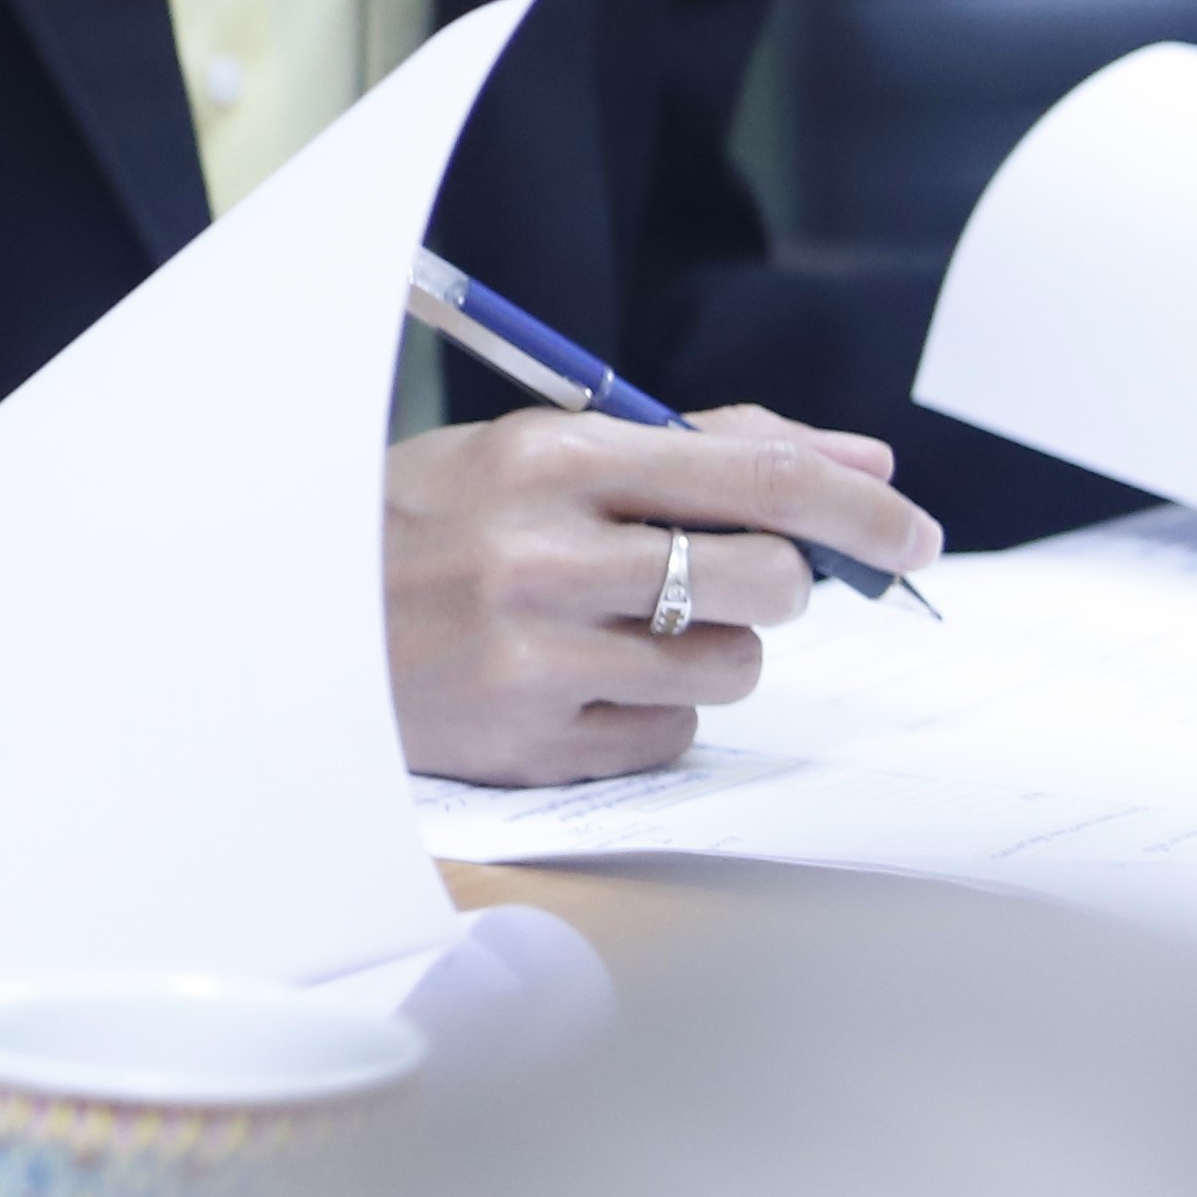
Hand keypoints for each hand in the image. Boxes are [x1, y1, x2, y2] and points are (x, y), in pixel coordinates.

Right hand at [386, 405, 937, 785]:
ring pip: (734, 666)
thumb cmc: (426, 525)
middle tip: (739, 575)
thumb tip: (865, 470)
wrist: (283, 618)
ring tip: (630, 626)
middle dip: (780, 580)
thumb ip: (699, 452)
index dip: (858, 507)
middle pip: (769, 580)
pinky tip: (584, 680)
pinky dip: (655, 710)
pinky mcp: (534, 745)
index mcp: (548, 458)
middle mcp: (546, 556)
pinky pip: (675, 735)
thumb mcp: (534, 453)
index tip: (914, 529)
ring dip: (714, 647)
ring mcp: (539, 659)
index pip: (756, 474)